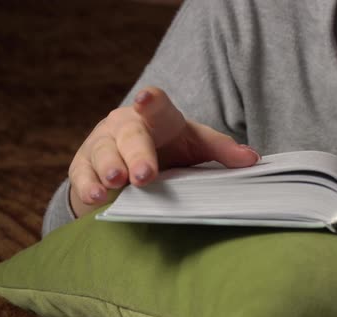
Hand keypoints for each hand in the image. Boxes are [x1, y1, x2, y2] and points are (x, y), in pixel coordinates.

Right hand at [69, 86, 259, 216]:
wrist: (130, 162)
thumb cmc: (170, 147)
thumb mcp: (196, 145)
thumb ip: (222, 150)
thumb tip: (254, 160)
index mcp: (156, 116)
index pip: (155, 104)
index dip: (152, 101)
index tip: (147, 100)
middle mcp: (126, 125)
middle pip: (130, 136)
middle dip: (136, 155)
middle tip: (144, 175)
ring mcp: (102, 144)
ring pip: (102, 153)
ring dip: (108, 168)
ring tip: (116, 182)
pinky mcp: (84, 164)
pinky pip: (82, 173)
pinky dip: (89, 185)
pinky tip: (97, 196)